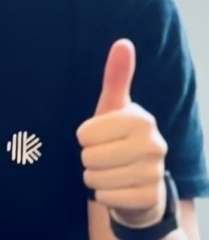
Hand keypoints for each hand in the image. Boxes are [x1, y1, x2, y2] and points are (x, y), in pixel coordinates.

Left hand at [77, 39, 169, 226]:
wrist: (141, 184)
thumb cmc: (119, 139)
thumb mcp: (114, 108)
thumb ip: (116, 76)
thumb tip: (123, 42)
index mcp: (141, 119)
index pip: (84, 133)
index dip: (84, 138)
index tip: (100, 137)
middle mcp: (154, 144)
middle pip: (88, 156)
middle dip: (88, 159)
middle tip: (105, 157)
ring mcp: (155, 172)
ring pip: (94, 178)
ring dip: (94, 178)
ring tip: (110, 172)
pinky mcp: (149, 198)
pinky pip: (105, 197)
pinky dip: (104, 196)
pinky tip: (118, 189)